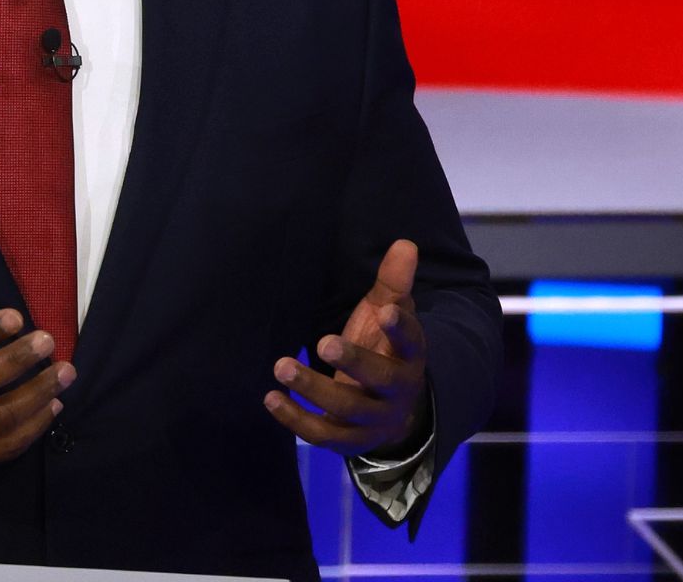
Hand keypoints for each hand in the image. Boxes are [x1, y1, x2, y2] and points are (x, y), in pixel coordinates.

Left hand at [264, 239, 428, 457]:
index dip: (400, 328)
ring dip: (313, 389)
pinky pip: (322, 434)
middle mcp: (396, 391)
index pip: (411, 341)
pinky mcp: (348, 440)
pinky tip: (271, 398)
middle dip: (353, 362)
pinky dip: (295, 419)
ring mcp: (373, 420)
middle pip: (380, 379)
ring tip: (281, 365)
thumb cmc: (383, 348)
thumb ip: (393, 282)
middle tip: (323, 342)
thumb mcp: (389, 314)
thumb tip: (405, 243)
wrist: (394, 411)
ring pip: (347, 410)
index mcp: (409, 356)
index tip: (385, 311)